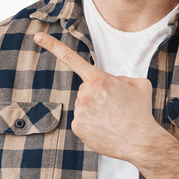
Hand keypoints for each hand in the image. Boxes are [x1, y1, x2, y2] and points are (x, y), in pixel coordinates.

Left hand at [33, 31, 159, 161]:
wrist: (140, 141)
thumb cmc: (140, 112)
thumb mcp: (139, 84)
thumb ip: (122, 77)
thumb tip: (113, 82)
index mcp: (99, 79)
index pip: (70, 58)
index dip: (52, 45)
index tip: (37, 37)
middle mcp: (85, 93)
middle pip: (86, 89)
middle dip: (97, 95)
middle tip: (114, 107)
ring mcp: (79, 111)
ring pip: (84, 106)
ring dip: (95, 111)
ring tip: (112, 119)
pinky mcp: (77, 127)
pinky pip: (82, 121)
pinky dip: (92, 125)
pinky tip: (105, 129)